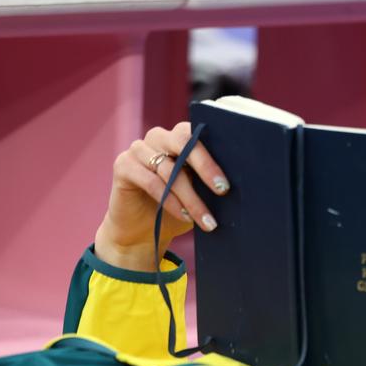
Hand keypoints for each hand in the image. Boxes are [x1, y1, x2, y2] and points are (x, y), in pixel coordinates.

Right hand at [95, 122, 229, 270]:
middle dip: (206, 167)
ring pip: (169, 169)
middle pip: (183, 142)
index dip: (215, 155)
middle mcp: (158, 137)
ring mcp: (138, 149)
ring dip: (191, 198)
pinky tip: (185, 217)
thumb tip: (243, 184)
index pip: (197, 133)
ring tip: (207, 221)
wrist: (141, 232)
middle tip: (223, 191)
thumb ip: (211, 183)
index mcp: (179, 137)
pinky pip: (150, 181)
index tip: (229, 181)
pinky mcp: (122, 165)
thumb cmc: (176, 210)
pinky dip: (170, 201)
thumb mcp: (199, 195)